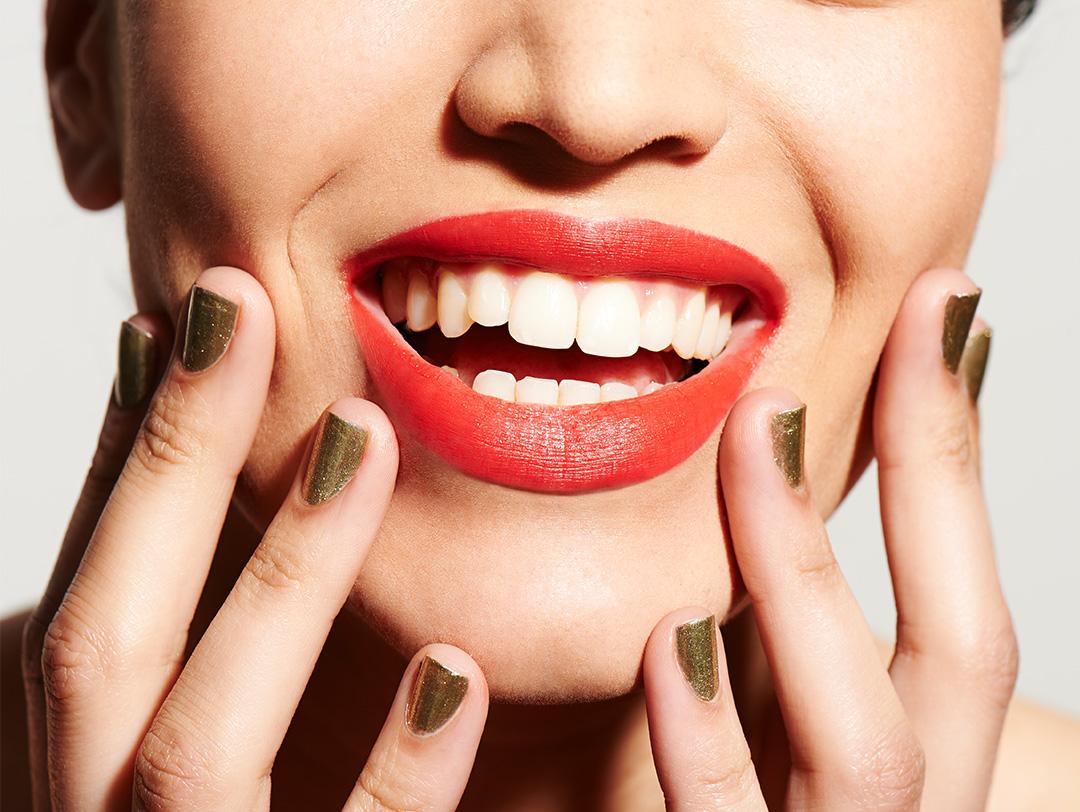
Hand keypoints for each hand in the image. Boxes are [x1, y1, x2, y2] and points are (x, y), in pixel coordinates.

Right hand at [21, 267, 488, 809]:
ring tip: (363, 435)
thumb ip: (211, 664)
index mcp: (84, 778)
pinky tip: (455, 671)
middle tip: (237, 305)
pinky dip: (400, 773)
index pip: (87, 601)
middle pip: (105, 643)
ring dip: (281, 577)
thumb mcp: (206, 757)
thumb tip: (226, 494)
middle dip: (167, 465)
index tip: (159, 330)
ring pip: (202, 743)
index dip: (118, 464)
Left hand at [641, 268, 1015, 808]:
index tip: (941, 306)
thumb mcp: (781, 725)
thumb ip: (782, 633)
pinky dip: (708, 746)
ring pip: (860, 748)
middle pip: (952, 651)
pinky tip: (670, 642)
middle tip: (880, 330)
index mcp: (911, 761)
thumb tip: (769, 476)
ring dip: (807, 580)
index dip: (954, 450)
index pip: (957, 596)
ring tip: (754, 436)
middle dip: (928, 481)